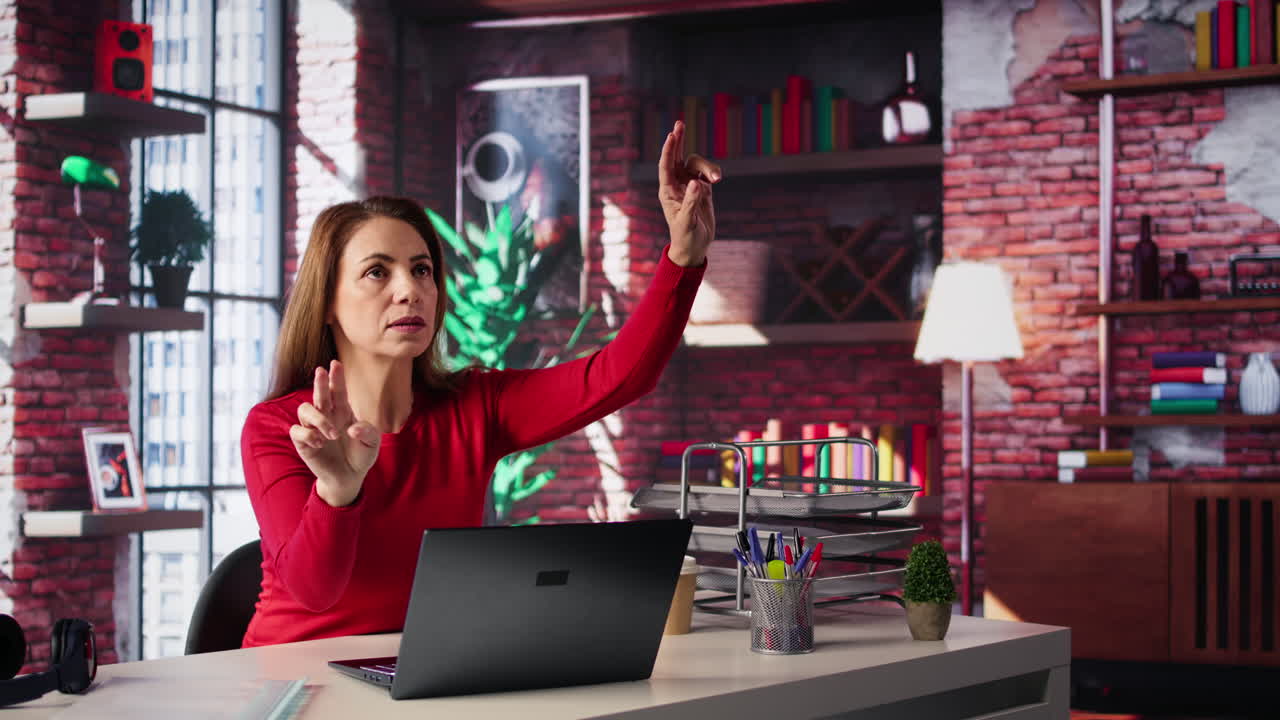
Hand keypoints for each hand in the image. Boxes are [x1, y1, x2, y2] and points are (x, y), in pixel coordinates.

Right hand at [289, 360, 380, 506]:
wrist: (350, 477)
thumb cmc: (361, 455)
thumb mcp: (372, 443)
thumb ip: (367, 432)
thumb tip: (352, 428)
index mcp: (343, 411)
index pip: (338, 390)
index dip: (336, 377)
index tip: (335, 363)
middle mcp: (326, 416)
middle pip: (319, 394)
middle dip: (320, 382)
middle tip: (321, 371)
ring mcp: (313, 427)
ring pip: (304, 409)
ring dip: (319, 419)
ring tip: (332, 435)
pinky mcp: (303, 442)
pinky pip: (297, 431)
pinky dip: (308, 434)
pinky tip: (320, 443)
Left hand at [658, 121, 720, 266]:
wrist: (694, 247)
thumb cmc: (685, 237)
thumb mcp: (687, 222)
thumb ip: (691, 202)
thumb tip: (697, 182)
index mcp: (668, 191)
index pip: (666, 166)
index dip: (669, 150)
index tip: (672, 135)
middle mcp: (677, 185)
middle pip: (678, 157)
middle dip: (679, 141)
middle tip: (680, 123)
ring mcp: (690, 186)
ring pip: (698, 165)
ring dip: (708, 167)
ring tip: (717, 179)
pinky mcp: (703, 190)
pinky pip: (708, 174)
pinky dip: (713, 173)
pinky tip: (716, 180)